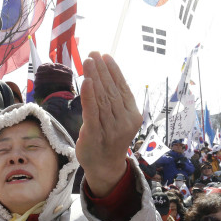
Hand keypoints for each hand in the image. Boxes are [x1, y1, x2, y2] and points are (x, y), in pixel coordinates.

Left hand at [76, 52, 141, 196]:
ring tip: (88, 61)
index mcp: (133, 115)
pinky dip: (89, 95)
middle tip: (93, 53)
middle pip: (112, 90)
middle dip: (102, 70)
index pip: (123, 88)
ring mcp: (111, 129)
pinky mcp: (95, 135)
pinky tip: (87, 81)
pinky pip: (92, 112)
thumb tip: (106, 76)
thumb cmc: (108, 139)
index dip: (113, 71)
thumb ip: (114, 102)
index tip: (105, 56)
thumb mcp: (117, 119)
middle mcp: (124, 121)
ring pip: (102, 98)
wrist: (104, 167)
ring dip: (95, 76)